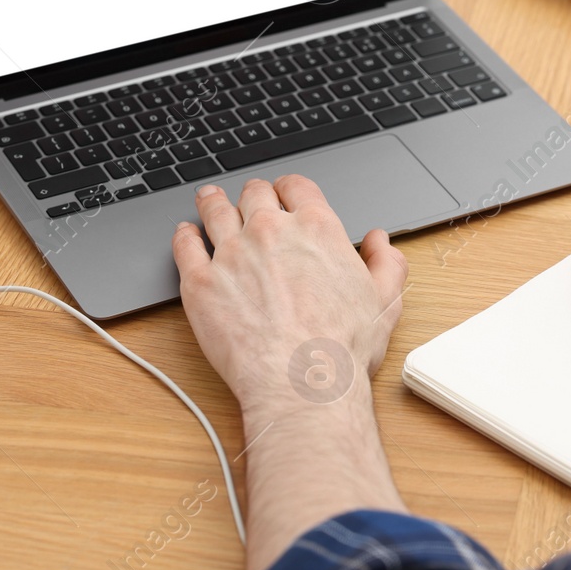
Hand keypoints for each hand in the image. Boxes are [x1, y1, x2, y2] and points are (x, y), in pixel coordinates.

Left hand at [171, 176, 407, 410]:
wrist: (303, 382)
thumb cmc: (343, 347)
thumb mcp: (384, 300)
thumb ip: (386, 263)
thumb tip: (380, 242)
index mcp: (316, 228)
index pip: (296, 188)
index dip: (288, 188)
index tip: (283, 193)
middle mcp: (270, 231)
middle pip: (254, 194)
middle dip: (252, 194)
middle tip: (246, 199)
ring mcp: (231, 254)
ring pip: (215, 211)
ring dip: (212, 201)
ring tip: (208, 199)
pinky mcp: (200, 282)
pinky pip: (185, 246)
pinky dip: (184, 235)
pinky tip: (186, 233)